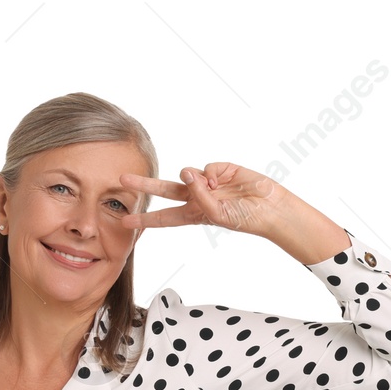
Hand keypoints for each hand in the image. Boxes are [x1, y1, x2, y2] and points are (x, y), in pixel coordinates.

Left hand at [120, 162, 283, 235]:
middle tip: (122, 179)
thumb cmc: (245, 218)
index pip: (165, 217)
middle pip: (165, 190)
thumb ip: (199, 195)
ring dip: (198, 182)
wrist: (268, 208)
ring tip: (216, 189)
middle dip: (145, 185)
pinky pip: (208, 168)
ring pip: (187, 174)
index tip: (125, 221)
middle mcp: (197, 197)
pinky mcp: (220, 169)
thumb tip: (187, 171)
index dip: (145, 219)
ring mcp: (208, 182)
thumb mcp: (216, 214)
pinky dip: (215, 174)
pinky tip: (226, 181)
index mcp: (194, 214)